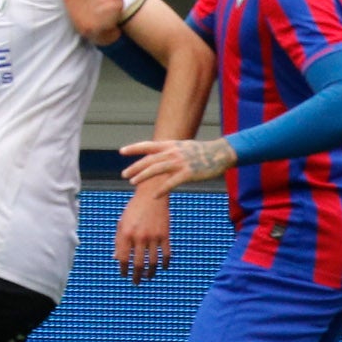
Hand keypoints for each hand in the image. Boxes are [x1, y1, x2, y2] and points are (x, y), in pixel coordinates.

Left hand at [113, 190, 172, 282]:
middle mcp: (139, 237)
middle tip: (136, 282)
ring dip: (150, 273)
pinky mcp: (165, 235)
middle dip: (136, 276)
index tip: (124, 275)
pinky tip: (162, 268)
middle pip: (138, 264)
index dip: (123, 270)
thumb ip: (119, 241)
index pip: (123, 258)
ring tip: (148, 277)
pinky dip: (165, 264)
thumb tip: (116, 258)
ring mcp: (153, 237)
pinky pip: (166, 254)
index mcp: (126, 234)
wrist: (151, 194)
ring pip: (153, 262)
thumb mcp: (122, 223)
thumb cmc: (134, 209)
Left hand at [121, 136, 236, 195]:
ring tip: (133, 182)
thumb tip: (155, 156)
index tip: (121, 152)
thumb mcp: (182, 146)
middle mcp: (173, 152)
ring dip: (143, 176)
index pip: (148, 145)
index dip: (134, 148)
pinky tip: (154, 196)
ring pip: (156, 169)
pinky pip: (171, 182)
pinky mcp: (188, 173)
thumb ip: (168, 151)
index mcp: (170, 145)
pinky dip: (161, 190)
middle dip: (135, 167)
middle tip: (124, 175)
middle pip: (149, 159)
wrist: (220, 153)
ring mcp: (180, 162)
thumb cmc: (200, 151)